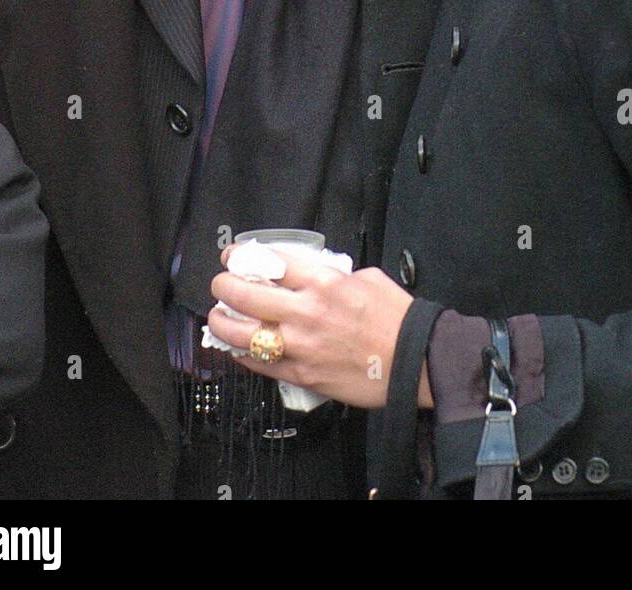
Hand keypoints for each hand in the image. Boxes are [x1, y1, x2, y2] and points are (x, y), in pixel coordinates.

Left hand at [208, 246, 431, 409]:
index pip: (270, 262)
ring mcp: (301, 346)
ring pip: (244, 334)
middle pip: (247, 295)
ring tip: (217, 317)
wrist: (415, 359)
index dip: (242, 257)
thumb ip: (334, 275)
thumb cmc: (397, 318)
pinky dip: (243, 355)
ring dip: (223, 323)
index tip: (232, 256)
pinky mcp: (302, 375)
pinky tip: (236, 348)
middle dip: (224, 287)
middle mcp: (306, 311)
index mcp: (323, 281)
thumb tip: (314, 276)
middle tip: (220, 284)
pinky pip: (261, 365)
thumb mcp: (367, 278)